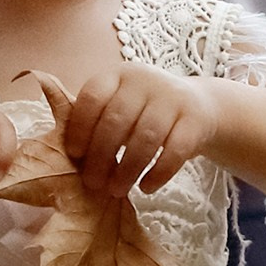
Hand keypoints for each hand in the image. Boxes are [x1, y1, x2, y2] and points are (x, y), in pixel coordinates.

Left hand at [59, 60, 217, 199]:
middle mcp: (145, 80)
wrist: (198, 106)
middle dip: (101, 156)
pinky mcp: (195, 119)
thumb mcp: (119, 104)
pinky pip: (175, 150)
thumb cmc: (144, 112)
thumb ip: (96, 120)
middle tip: (93, 183)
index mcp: (118, 75)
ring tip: (117, 190)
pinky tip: (146, 187)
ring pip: (145, 138)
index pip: (93, 97)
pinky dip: (158, 173)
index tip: (75, 154)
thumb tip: (67, 156)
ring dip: (128, 169)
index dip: (80, 127)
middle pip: (117, 121)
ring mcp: (172, 98)